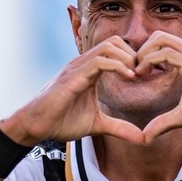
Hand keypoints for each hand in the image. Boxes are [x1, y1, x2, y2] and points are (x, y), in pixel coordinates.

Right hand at [2, 36, 144, 145]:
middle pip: (115, 41)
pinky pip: (98, 61)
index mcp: (90, 70)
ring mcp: (77, 68)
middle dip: (134, 55)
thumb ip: (119, 128)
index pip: (117, 49)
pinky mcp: (73, 76)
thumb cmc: (61, 121)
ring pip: (109, 47)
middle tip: (144, 74)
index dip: (134, 59)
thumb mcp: (97, 125)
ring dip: (128, 59)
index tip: (145, 76)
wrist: (36, 126)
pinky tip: (129, 78)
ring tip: (137, 76)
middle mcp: (84, 63)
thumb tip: (142, 139)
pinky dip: (117, 66)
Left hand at [134, 31, 181, 141]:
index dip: (146, 55)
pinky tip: (144, 76)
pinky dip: (149, 61)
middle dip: (141, 51)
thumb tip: (145, 137)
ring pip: (161, 40)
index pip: (163, 42)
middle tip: (134, 72)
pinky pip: (167, 54)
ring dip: (143, 55)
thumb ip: (163, 122)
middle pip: (159, 35)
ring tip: (137, 74)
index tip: (137, 74)